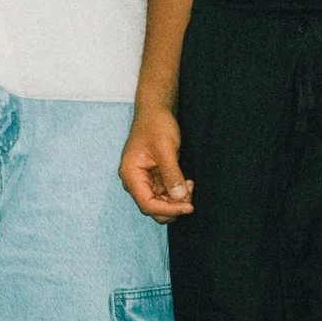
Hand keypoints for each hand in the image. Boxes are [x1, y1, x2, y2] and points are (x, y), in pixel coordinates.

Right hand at [120, 104, 193, 221]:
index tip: (189, 206)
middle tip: (190, 192)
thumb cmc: (156, 125)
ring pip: (160, 203)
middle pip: (152, 208)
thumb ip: (172, 174)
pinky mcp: (153, 177)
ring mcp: (143, 180)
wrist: (155, 111)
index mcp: (130, 174)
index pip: (147, 204)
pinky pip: (164, 194)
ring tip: (190, 184)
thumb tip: (179, 198)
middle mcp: (134, 181)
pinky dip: (176, 193)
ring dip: (176, 200)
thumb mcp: (165, 148)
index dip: (169, 209)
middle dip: (173, 206)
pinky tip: (187, 182)